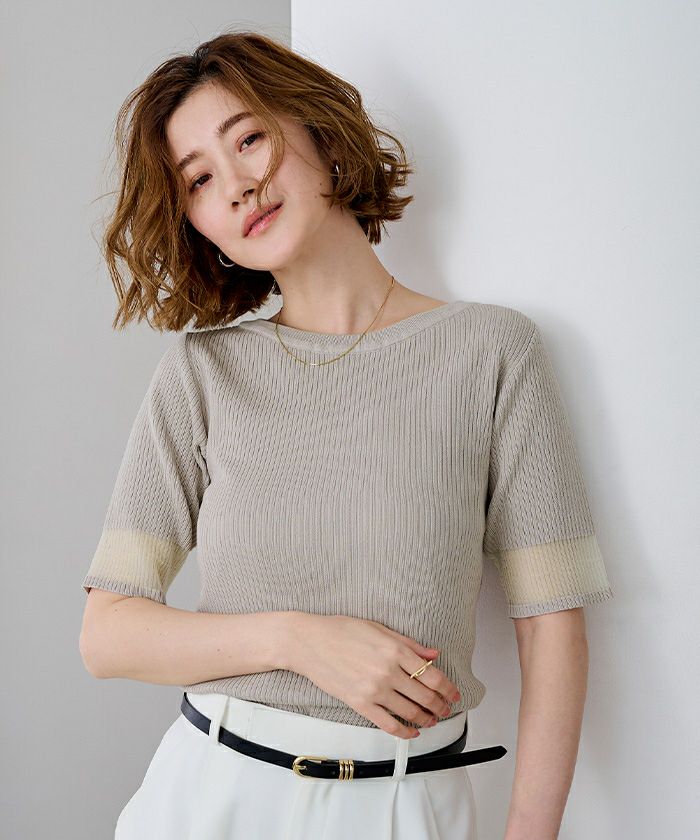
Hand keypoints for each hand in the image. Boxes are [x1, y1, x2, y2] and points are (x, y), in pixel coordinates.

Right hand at [289, 613, 459, 738]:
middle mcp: (387, 671)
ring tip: (433, 720)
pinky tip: (412, 731)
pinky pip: (388, 724)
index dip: (448, 688)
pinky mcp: (359, 704)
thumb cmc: (341, 630)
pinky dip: (404, 731)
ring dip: (427, 719)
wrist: (309, 642)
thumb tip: (433, 654)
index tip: (454, 693)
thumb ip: (409, 644)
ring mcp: (373, 689)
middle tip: (447, 709)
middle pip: (425, 696)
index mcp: (395, 650)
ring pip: (410, 712)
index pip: (432, 675)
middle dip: (441, 705)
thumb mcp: (379, 628)